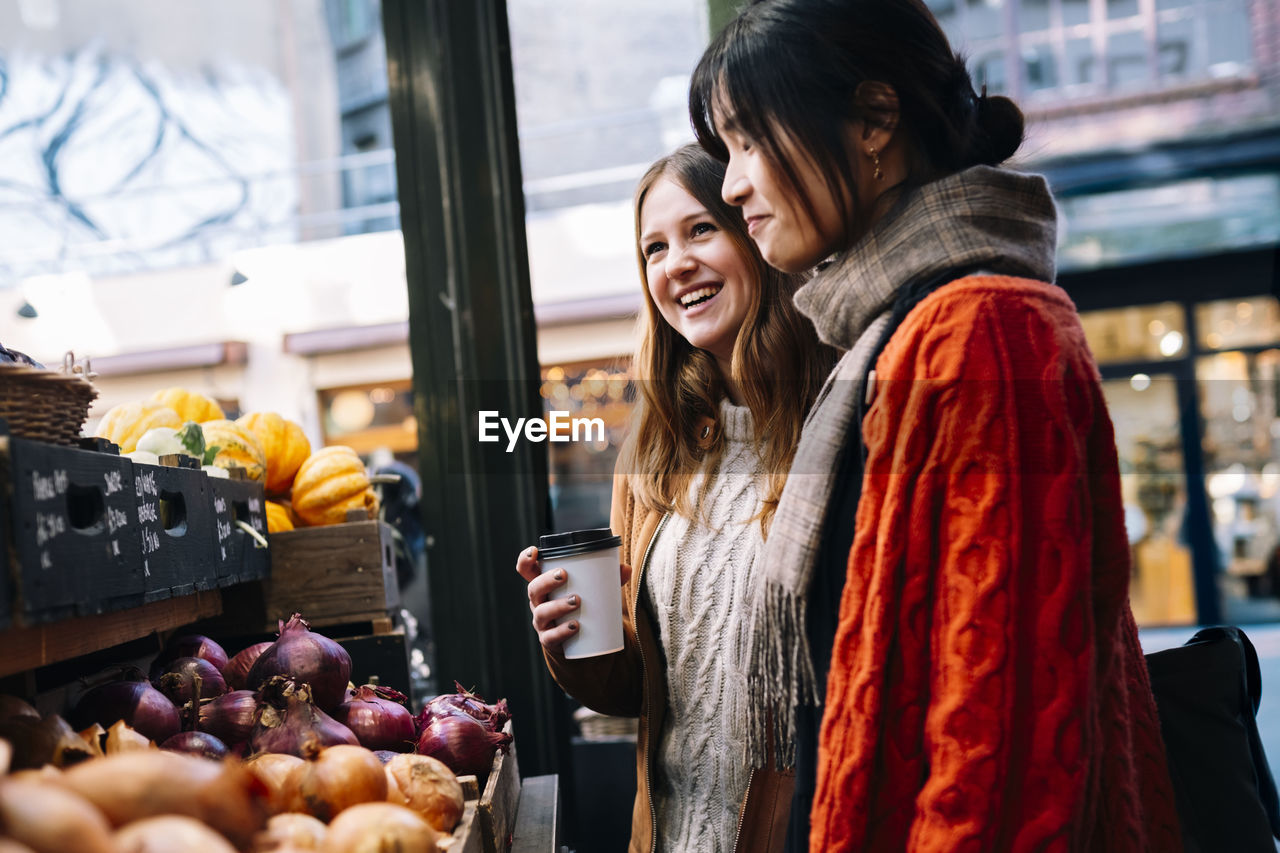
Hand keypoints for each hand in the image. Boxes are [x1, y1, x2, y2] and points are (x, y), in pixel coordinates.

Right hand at [515, 545, 631, 653]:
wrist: (579, 640)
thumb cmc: (581, 605)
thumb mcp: (590, 590)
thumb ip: (607, 578)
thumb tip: (625, 569)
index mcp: (544, 585)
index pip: (526, 570)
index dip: (525, 559)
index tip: (534, 550)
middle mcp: (538, 602)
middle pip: (533, 588)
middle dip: (546, 580)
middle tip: (563, 575)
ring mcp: (542, 622)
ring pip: (541, 612)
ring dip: (557, 605)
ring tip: (576, 601)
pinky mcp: (549, 640)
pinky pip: (551, 636)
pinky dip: (562, 631)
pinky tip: (574, 626)